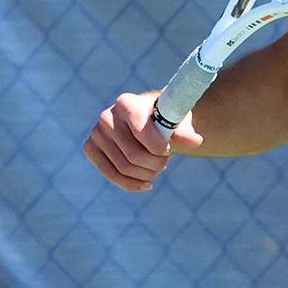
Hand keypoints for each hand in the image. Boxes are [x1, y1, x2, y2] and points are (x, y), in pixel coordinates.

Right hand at [84, 90, 200, 190]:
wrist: (147, 118)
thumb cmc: (163, 118)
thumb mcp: (176, 121)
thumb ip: (185, 131)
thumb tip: (196, 141)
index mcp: (127, 102)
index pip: (142, 132)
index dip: (159, 147)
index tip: (168, 149)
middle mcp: (107, 116)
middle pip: (134, 155)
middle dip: (155, 163)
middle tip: (165, 161)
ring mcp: (96, 133)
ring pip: (124, 167)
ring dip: (147, 174)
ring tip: (158, 167)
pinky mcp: (91, 148)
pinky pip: (110, 174)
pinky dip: (131, 184)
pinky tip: (147, 185)